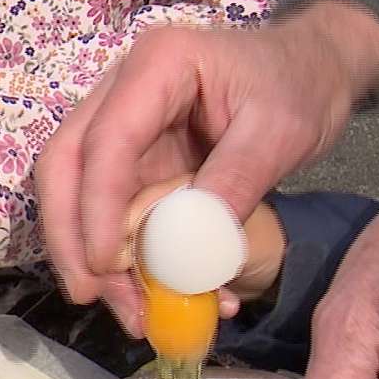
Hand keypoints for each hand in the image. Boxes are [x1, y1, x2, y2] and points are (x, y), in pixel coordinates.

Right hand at [37, 0, 378, 333]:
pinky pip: (116, 214)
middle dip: (71, 237)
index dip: (96, 207)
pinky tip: (160, 296)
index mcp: (157, 65)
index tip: (106, 267)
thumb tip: (187, 249)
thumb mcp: (280, 131)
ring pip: (80, 195)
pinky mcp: (135, 163)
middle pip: (65, 165)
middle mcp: (122, 92)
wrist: (314, 70)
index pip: (106, 140)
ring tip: (134, 313)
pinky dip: (130, 260)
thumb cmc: (299, 85)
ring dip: (95, 258)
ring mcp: (124, 128)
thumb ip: (234, 182)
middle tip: (90, 296)